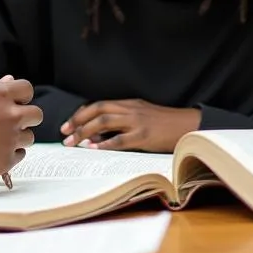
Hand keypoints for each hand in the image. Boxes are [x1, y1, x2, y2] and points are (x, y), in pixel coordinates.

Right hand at [0, 76, 42, 181]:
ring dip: (17, 138)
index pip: (26, 89)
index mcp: (0, 96)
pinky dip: (10, 155)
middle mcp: (11, 116)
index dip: (22, 96)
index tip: (17, 102)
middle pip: (36, 115)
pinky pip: (19, 155)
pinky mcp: (8, 159)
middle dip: (27, 118)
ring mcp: (11, 138)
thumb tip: (9, 80)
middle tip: (13, 123)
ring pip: (29, 137)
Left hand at [61, 100, 200, 151]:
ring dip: (85, 132)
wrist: (188, 126)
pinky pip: (120, 139)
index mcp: (130, 103)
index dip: (81, 114)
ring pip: (104, 122)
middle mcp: (131, 109)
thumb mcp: (142, 116)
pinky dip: (104, 144)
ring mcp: (137, 122)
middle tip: (64, 133)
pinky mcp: (144, 136)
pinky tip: (93, 149)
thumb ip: (122, 121)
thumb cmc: (165, 124)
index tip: (68, 125)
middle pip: (97, 110)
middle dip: (77, 121)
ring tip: (73, 143)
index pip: (99, 105)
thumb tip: (98, 134)